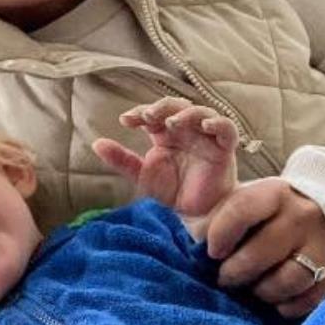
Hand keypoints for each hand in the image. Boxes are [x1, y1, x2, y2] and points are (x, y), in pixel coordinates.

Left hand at [92, 97, 238, 216]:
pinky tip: (205, 125)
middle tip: (146, 116)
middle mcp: (186, 132)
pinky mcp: (224, 150)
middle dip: (161, 107)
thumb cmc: (170, 194)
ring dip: (186, 113)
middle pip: (177, 106)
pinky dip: (219, 124)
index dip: (139, 112)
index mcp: (166, 135)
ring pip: (201, 112)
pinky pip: (228, 129)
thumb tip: (96, 143)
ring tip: (171, 123)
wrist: (194, 218)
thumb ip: (122, 159)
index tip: (125, 120)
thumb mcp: (142, 176)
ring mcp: (206, 139)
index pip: (153, 114)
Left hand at [206, 177, 324, 317]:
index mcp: (275, 193)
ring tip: (252, 289)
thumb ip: (216, 216)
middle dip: (235, 272)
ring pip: (288, 280)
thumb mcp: (243, 202)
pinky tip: (276, 300)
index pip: (242, 209)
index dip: (221, 234)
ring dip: (262, 291)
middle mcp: (303, 216)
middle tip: (225, 279)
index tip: (211, 252)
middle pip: (262, 252)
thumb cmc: (268, 214)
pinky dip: (287, 306)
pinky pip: (309, 299)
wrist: (324, 214)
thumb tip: (193, 241)